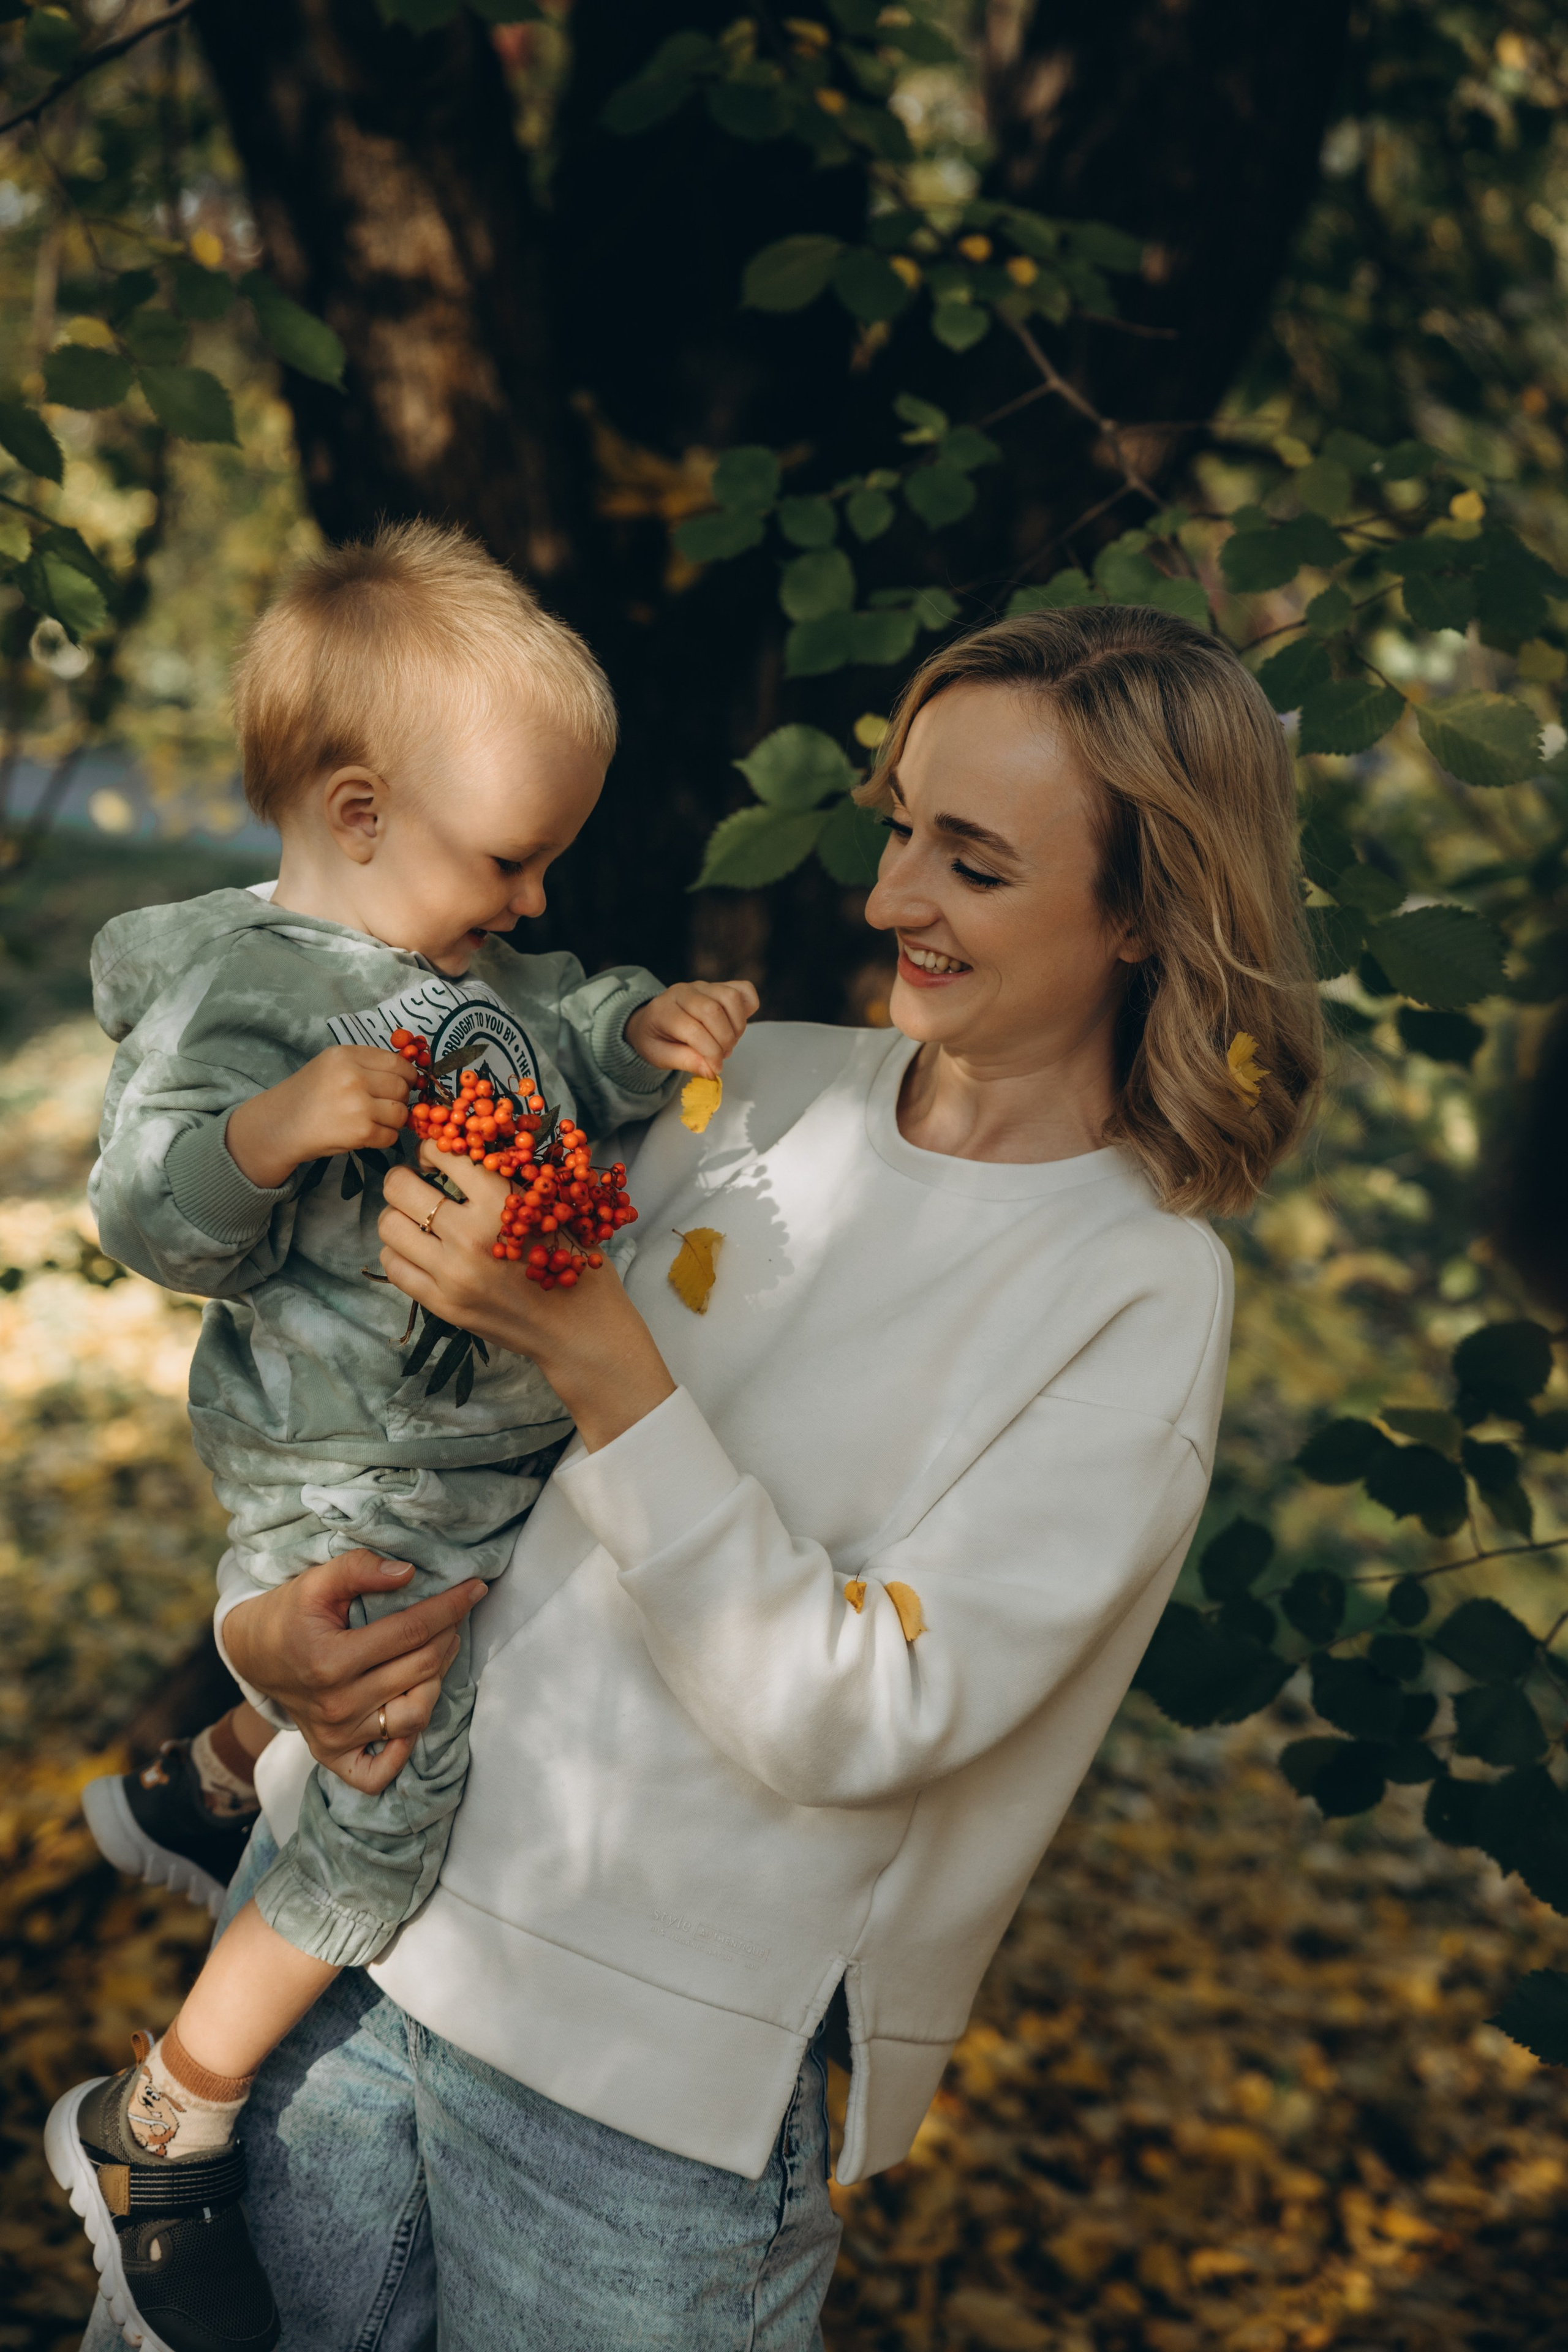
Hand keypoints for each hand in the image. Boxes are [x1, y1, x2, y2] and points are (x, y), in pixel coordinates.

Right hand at [223, 1550, 485, 1793]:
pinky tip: (411, 1713)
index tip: (475, 1588)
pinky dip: (402, 1751)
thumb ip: (359, 1569)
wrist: (253, 1652)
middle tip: (454, 1616)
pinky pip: (378, 1773)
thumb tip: (409, 1573)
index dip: (449, 1608)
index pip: (410, 1632)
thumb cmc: (290, 1613)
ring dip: (436, 1681)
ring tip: (437, 1653)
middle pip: (419, 1670)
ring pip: (414, 1716)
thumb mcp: (316, 1581)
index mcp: (330, 1661)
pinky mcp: (333, 1755)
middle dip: (448, 1636)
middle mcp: (335, 1705)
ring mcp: (336, 1735)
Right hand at [225, 1045, 411, 1191]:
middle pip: (401, 1087)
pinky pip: (391, 1135)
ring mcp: (358, 1105)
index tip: (402, 1084)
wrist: (280, 1126)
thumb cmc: (309, 1095)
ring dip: (392, 1121)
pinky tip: (366, 1134)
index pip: (397, 1063)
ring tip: (373, 1120)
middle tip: (384, 1105)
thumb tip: (407, 1073)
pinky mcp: (361, 1131)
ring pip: (400, 1113)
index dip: (406, 1076)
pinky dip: (383, 1138)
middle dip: (398, 1099)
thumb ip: (365, 1064)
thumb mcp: (332, 1065)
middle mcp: (353, 1077)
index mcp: (346, 1056)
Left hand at [379, 1150, 675, 1452]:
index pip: (442, 1152)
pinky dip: (399, 1251)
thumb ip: (514, 1175)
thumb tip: (472, 1141)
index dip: (433, 1147)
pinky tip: (420, 1249)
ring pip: (389, 1225)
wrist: (580, 1329)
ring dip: (398, 1215)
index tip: (437, 1155)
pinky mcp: (442, 1304)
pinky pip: (393, 1265)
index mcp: (502, 1201)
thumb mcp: (555, 1206)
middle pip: (400, 1186)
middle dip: (405, 1177)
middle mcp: (470, 1235)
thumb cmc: (575, 1261)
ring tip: (418, 1218)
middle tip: (419, 1183)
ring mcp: (451, 1274)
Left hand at [624, 980, 758, 1081]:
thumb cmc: (656, 1039)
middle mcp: (684, 992)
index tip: (715, 1069)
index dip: (710, 1053)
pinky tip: (736, 1025)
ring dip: (737, 1026)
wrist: (651, 1020)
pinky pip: (743, 989)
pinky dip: (747, 1008)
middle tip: (721, 1055)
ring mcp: (703, 986)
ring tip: (728, 1042)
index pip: (694, 1030)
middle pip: (714, 1011)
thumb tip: (711, 1070)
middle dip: (725, 1040)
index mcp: (664, 1010)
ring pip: (731, 997)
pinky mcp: (719, 986)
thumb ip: (685, 1061)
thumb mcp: (660, 1056)